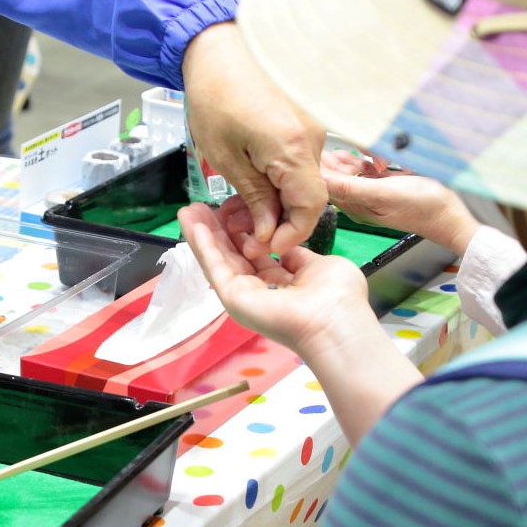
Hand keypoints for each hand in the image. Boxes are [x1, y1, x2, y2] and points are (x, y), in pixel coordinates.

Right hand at [178, 198, 373, 359]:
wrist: (334, 320)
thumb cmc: (337, 296)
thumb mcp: (319, 265)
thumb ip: (297, 256)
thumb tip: (284, 247)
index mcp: (281, 284)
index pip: (255, 255)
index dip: (243, 233)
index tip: (233, 212)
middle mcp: (259, 290)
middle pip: (232, 255)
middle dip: (217, 230)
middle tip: (201, 206)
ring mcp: (243, 295)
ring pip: (219, 259)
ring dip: (202, 234)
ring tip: (188, 210)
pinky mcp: (232, 297)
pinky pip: (214, 266)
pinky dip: (202, 244)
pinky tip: (193, 224)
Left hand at [181, 21, 325, 255]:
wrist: (218, 47)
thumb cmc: (215, 96)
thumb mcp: (226, 156)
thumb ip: (254, 197)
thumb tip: (269, 230)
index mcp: (294, 148)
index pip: (312, 207)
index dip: (293, 233)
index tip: (267, 246)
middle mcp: (315, 137)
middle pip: (310, 195)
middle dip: (281, 221)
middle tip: (246, 233)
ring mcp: (315, 126)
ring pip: (304, 179)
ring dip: (278, 200)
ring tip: (242, 210)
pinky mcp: (307, 120)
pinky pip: (299, 160)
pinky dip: (280, 178)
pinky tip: (252, 183)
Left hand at [321, 149, 479, 254]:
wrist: (451, 214)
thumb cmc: (421, 207)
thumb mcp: (382, 194)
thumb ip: (350, 188)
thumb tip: (320, 181)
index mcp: (354, 206)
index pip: (327, 185)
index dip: (320, 167)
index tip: (316, 149)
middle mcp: (360, 201)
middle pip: (337, 177)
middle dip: (334, 161)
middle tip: (332, 144)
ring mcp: (374, 193)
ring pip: (353, 172)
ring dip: (352, 159)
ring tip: (351, 149)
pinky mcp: (387, 186)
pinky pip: (369, 171)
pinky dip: (368, 161)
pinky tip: (371, 155)